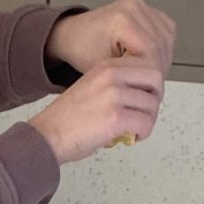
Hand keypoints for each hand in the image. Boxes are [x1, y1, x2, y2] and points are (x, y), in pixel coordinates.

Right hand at [30, 55, 166, 163]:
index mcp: (106, 67)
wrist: (48, 136)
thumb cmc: (66, 120)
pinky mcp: (116, 117)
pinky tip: (132, 138)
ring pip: (152, 105)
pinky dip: (143, 134)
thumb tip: (139, 98)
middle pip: (155, 79)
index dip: (150, 84)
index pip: (146, 65)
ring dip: (149, 121)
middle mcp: (112, 77)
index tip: (144, 99)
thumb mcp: (91, 89)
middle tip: (146, 114)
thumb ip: (115, 87)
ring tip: (136, 130)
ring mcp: (114, 96)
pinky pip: (145, 123)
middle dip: (155, 99)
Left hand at [47, 0, 176, 79]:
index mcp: (121, 20)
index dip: (151, 73)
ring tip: (149, 73)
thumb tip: (151, 85)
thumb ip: (129, 74)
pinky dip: (163, 47)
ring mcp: (141, 6)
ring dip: (162, 58)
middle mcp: (133, 8)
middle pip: (161, 44)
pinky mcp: (147, 9)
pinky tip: (152, 59)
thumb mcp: (103, 69)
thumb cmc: (83, 49)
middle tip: (150, 83)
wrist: (75, 34)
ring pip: (167, 38)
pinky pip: (166, 31)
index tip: (146, 86)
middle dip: (158, 68)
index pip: (150, 52)